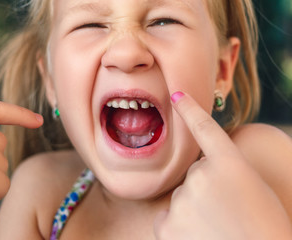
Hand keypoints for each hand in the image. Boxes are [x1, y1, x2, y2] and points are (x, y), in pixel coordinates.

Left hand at [154, 92, 291, 238]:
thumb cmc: (267, 229)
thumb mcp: (256, 191)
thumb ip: (227, 173)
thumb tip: (200, 171)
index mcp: (230, 165)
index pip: (205, 129)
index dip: (191, 110)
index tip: (177, 94)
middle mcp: (202, 175)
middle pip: (194, 175)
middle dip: (204, 189)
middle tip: (225, 212)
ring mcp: (182, 199)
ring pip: (182, 198)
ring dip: (193, 210)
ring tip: (215, 229)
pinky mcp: (166, 224)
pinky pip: (167, 218)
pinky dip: (178, 227)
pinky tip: (197, 238)